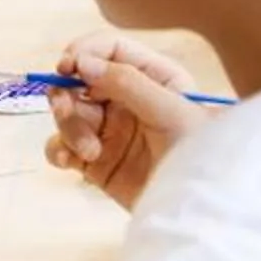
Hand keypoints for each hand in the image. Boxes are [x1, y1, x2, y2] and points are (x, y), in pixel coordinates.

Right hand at [43, 32, 215, 210]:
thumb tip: (83, 63)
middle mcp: (126, 100)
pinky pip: (62, 146)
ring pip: (66, 113)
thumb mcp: (171, 111)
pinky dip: (58, 150)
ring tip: (90, 151)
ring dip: (68, 128)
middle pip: (78, 80)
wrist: (202, 210)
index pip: (110, 50)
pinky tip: (68, 161)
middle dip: (66, 94)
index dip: (84, 51)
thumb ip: (128, 83)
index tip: (67, 67)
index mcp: (152, 78)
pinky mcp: (95, 161)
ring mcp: (108, 131)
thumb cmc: (200, 154)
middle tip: (66, 111)